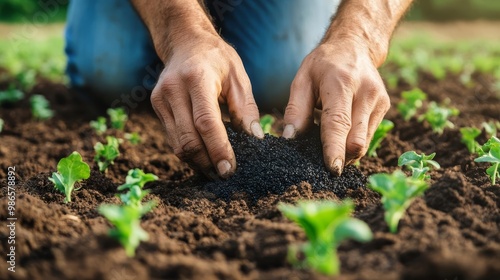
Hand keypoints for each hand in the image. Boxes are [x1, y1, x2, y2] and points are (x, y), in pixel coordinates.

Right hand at [151, 34, 262, 177]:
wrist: (186, 42)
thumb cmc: (217, 59)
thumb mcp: (238, 77)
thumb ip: (246, 109)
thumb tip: (255, 139)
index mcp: (197, 79)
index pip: (206, 123)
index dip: (218, 150)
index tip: (230, 169)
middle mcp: (174, 89)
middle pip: (188, 139)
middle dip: (207, 162)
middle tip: (226, 175)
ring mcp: (161, 99)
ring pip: (177, 144)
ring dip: (197, 162)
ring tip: (216, 170)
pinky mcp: (157, 106)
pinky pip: (173, 138)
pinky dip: (189, 151)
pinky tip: (204, 156)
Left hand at [283, 40, 389, 174]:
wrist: (354, 46)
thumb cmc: (323, 64)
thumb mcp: (301, 79)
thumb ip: (296, 109)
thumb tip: (290, 138)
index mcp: (341, 83)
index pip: (339, 122)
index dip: (335, 148)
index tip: (332, 168)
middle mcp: (365, 92)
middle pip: (356, 139)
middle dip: (340, 157)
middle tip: (321, 162)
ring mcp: (379, 100)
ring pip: (364, 142)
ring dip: (346, 152)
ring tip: (329, 145)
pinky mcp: (384, 107)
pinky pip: (367, 137)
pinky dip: (352, 143)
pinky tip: (341, 135)